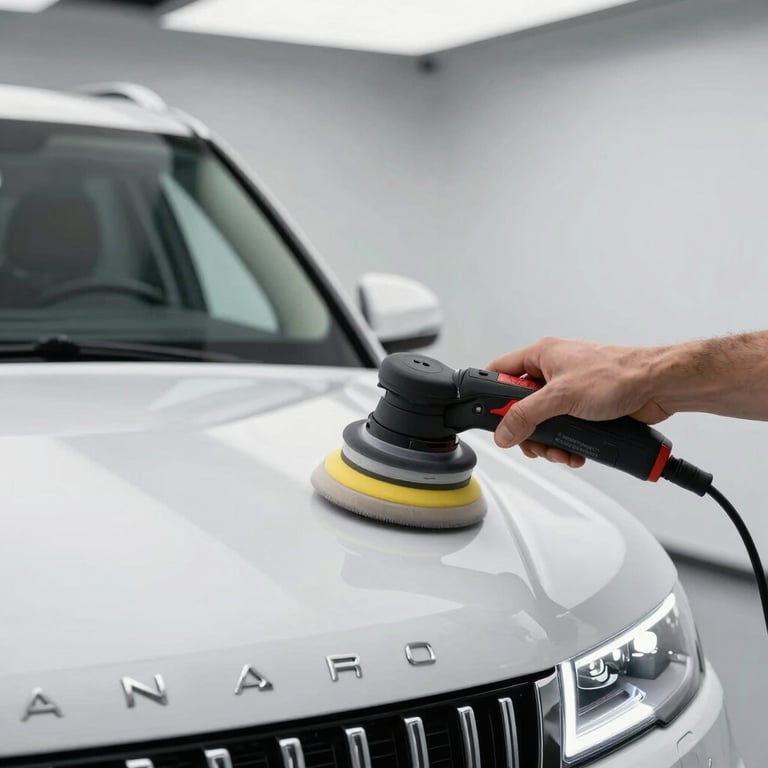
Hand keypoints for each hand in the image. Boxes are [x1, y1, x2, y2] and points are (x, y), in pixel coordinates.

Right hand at [487, 337, 670, 466]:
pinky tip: (574, 451)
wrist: (658, 385)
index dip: (491, 394)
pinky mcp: (585, 406)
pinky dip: (566, 442)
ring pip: (543, 420)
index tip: (492, 418)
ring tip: (559, 452)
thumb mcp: (561, 397)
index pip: (500, 371)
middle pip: (521, 404)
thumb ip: (526, 415)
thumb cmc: (617, 375)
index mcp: (542, 355)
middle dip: (526, 429)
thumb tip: (503, 431)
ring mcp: (569, 389)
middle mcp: (553, 370)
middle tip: (532, 443)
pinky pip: (564, 427)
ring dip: (548, 441)